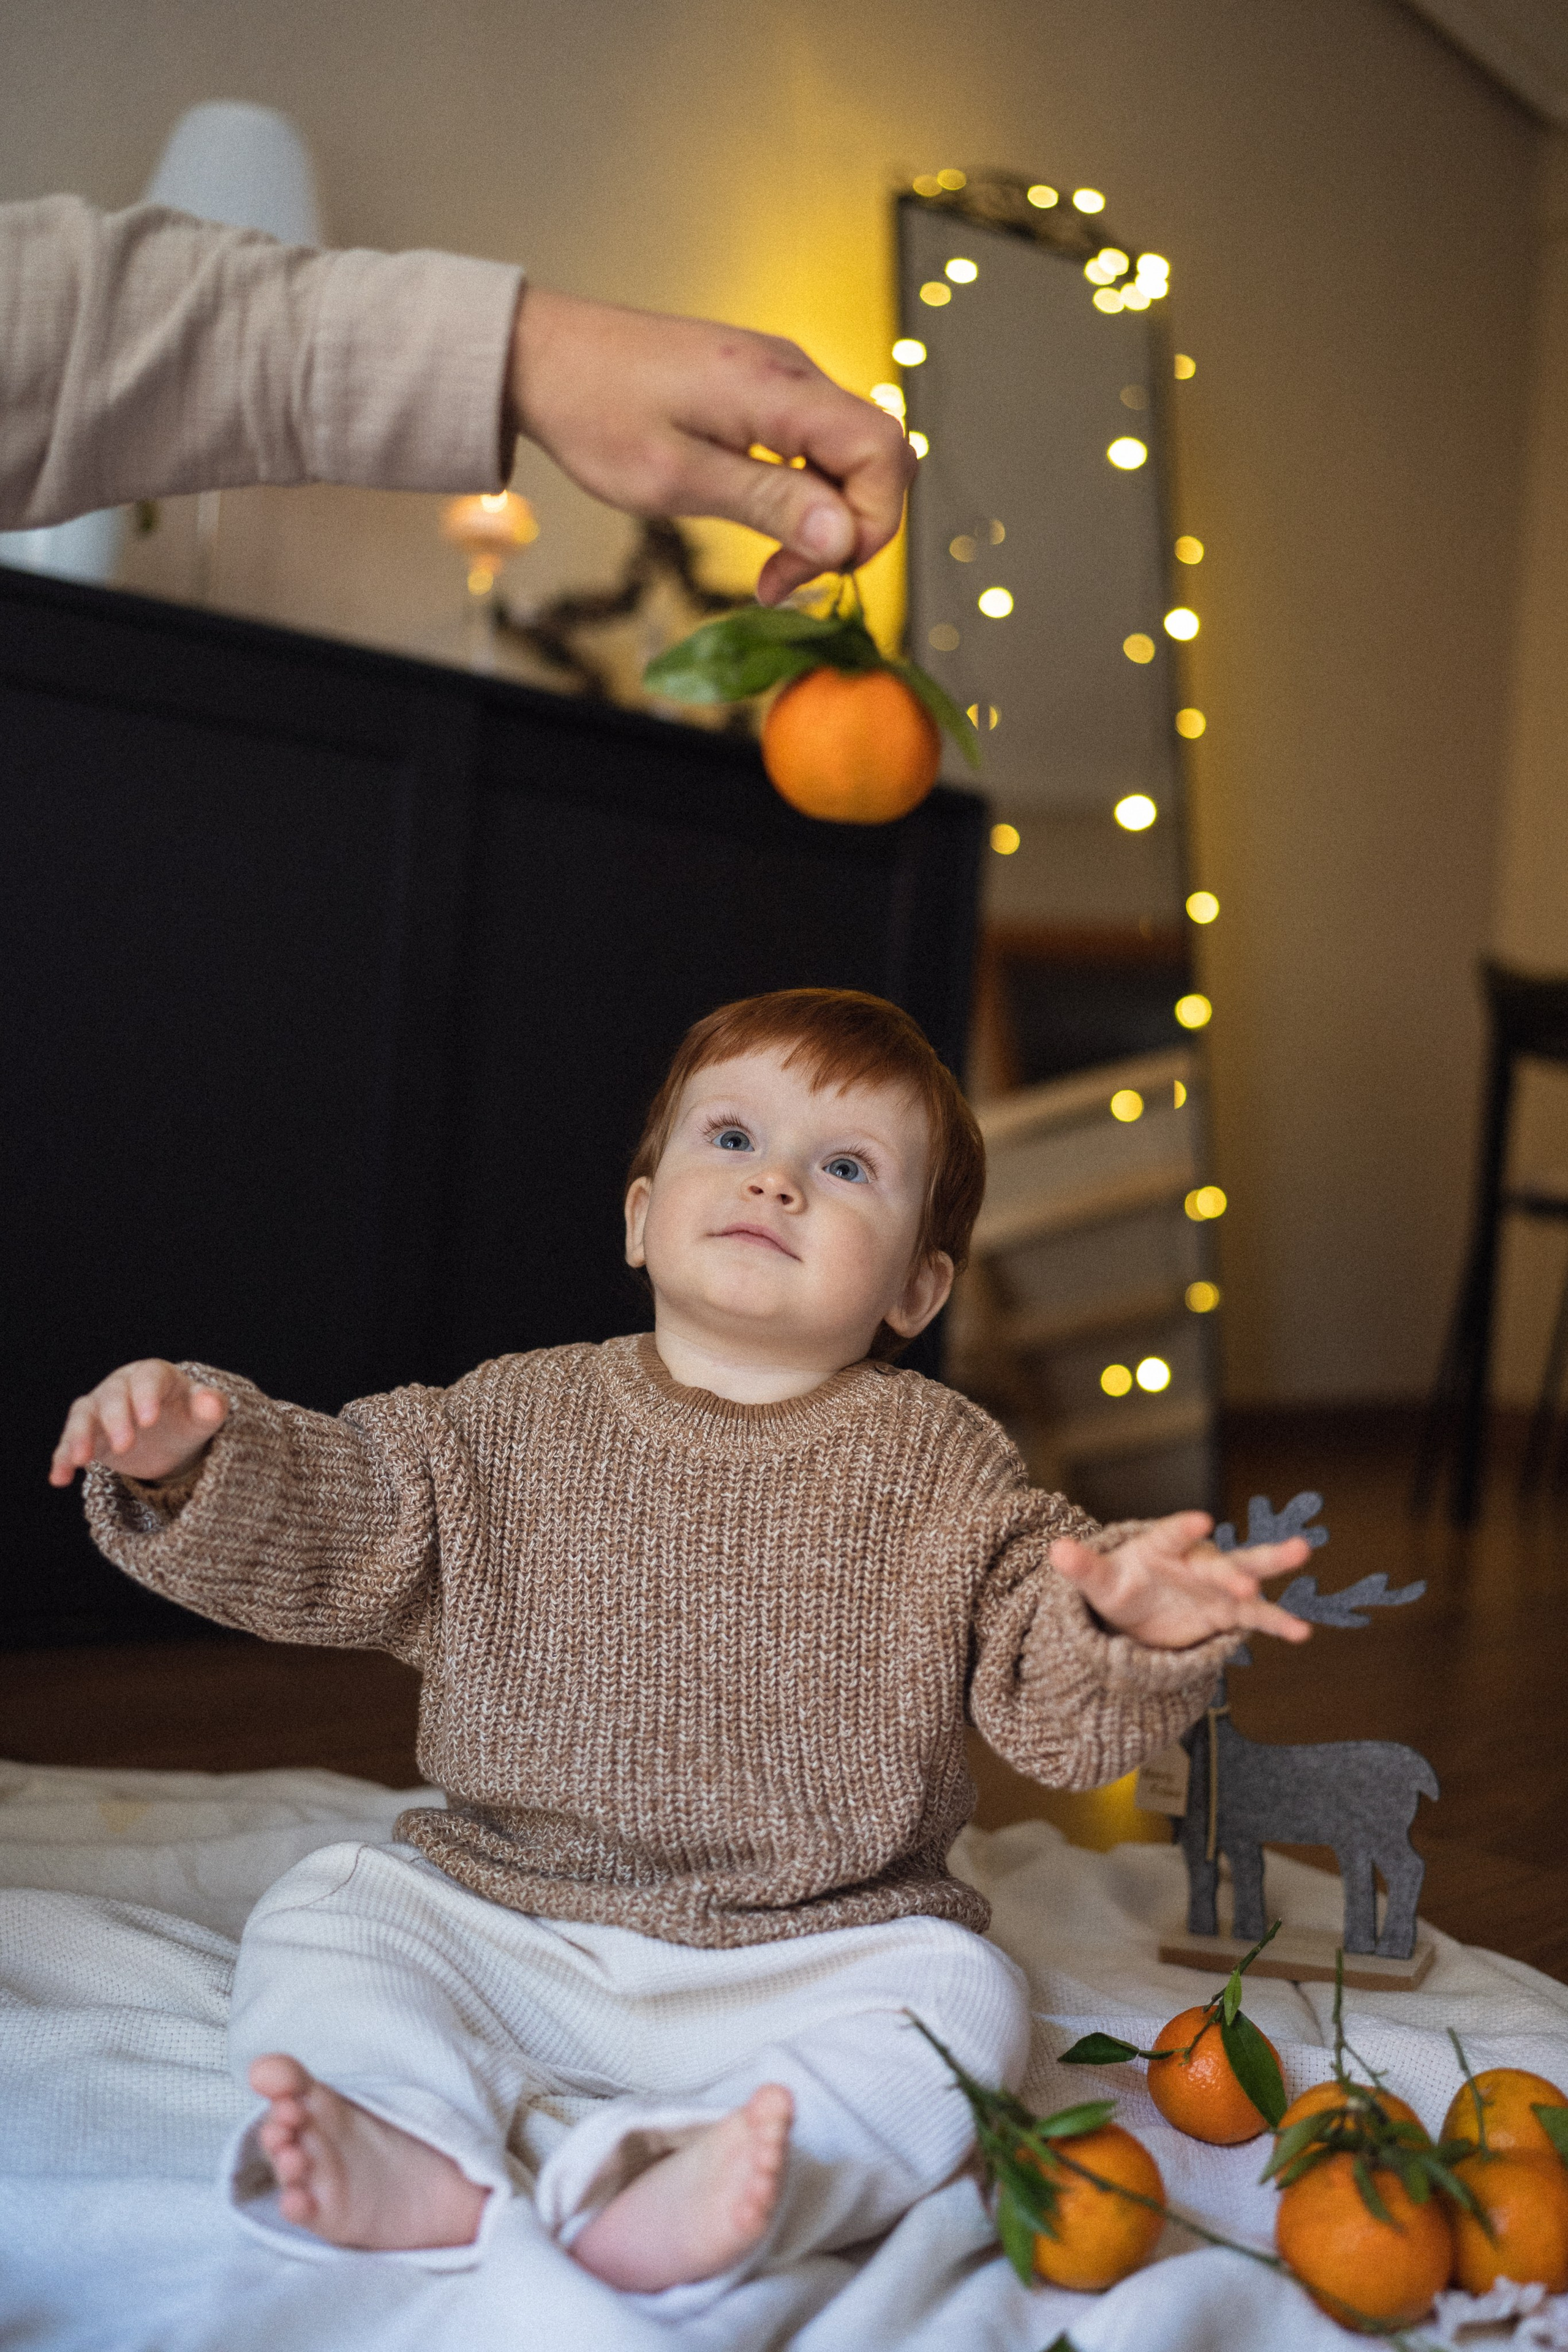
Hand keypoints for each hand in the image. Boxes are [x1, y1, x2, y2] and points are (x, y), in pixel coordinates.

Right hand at [49, 1358, 227, 1488]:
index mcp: (154, 1375)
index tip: (150, 1420)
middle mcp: (122, 1387)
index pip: (148, 1378)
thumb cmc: (188, 1417)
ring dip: (79, 1436)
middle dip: (116, 1419)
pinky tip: (59, 1479)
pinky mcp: (87, 1435)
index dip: (146, 1396)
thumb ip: (210, 1407)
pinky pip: (69, 1444)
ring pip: (83, 1415)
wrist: (169, 1435)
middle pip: (113, 1396)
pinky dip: (62, 1459)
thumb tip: (212, 1402)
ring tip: (80, 1460)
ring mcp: (100, 1409)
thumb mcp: (204, 1416)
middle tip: (125, 1445)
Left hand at [508, 286, 914, 603]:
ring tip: (768, 557)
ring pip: (850, 453)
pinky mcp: (764, 386)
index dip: (869, 525)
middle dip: (850, 528)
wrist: (544, 355)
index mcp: (778, 389)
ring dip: (824, 515)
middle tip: (783, 577)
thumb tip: (843, 537)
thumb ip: (768, 503)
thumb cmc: (596, 412)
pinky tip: (759, 514)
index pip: (884, 455)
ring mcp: (782, 375)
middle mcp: (794, 371)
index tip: (807, 570)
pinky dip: (804, 490)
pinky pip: (816, 442)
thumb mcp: (677, 477)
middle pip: (880, 455)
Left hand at [1050, 1512, 1314, 1651]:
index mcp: (1161, 1546)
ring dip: (1273, 1567)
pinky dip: (1279, 1622)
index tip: (1200, 1521)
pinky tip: (1302, 1633)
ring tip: (1303, 1551)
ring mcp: (1216, 1587)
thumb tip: (1056, 1551)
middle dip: (1239, 1565)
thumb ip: (1082, 1567)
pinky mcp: (1229, 1612)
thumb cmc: (1120, 1586)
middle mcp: (1195, 1562)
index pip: (1171, 1535)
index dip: (1184, 1528)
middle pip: (1221, 1558)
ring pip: (1248, 1576)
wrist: (1137, 1611)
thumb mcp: (1098, 1581)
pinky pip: (1257, 1616)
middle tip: (1258, 1571)